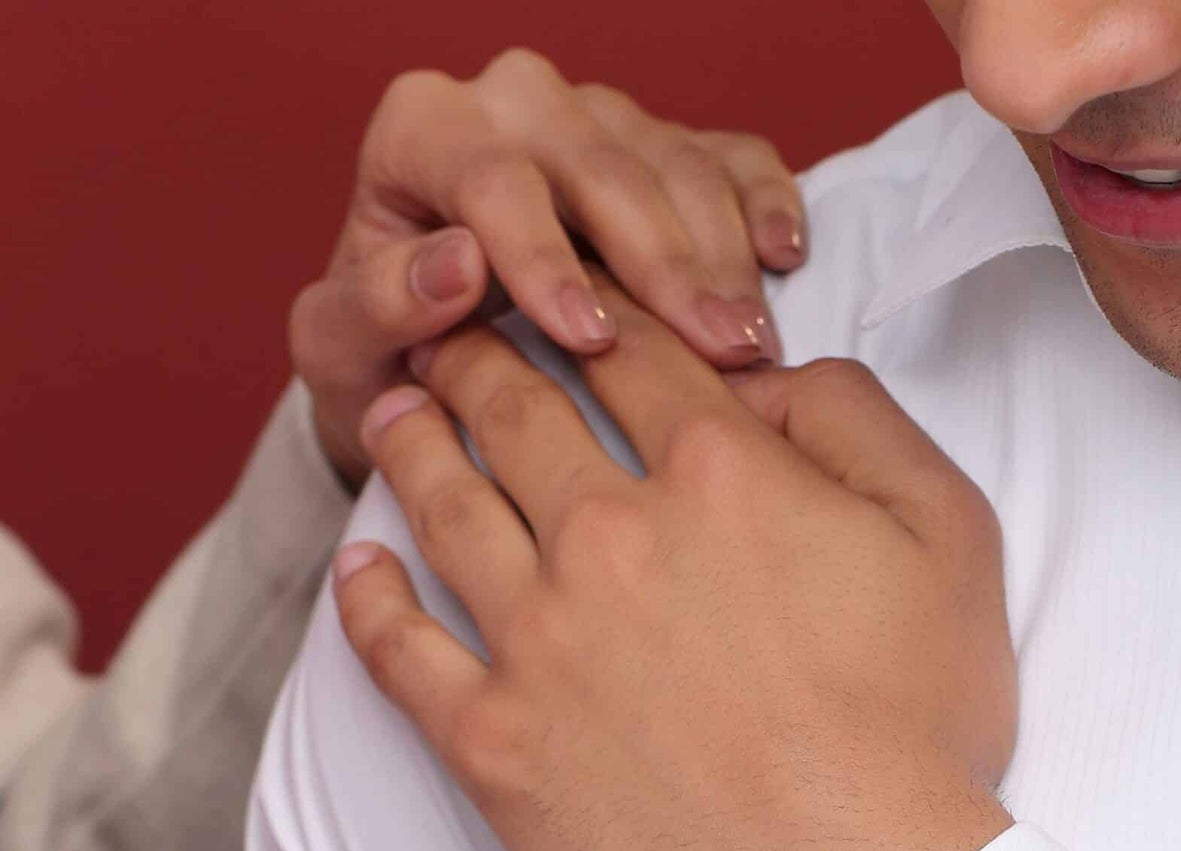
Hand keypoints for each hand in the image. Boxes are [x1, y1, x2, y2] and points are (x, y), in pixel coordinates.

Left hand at [292, 50, 806, 485]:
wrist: (427, 365)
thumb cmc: (379, 359)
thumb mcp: (342, 350)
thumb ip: (375, 305)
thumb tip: (455, 264)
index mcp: (423, 129)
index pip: (495, 178)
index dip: (545, 258)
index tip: (589, 338)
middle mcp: (511, 102)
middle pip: (603, 164)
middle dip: (664, 264)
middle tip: (714, 354)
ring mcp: (596, 120)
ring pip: (675, 162)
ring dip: (721, 258)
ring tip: (749, 348)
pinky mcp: (661, 153)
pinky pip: (729, 156)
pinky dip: (764, 200)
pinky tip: (784, 259)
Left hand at [334, 286, 1015, 850]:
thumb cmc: (915, 734)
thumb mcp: (948, 538)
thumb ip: (859, 422)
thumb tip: (770, 376)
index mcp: (718, 472)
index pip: (631, 353)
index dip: (591, 306)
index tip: (562, 294)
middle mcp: (611, 534)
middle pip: (519, 412)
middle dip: (481, 356)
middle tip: (452, 335)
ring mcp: (539, 638)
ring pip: (447, 506)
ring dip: (413, 443)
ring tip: (394, 412)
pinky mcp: (493, 741)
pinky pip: (401, 651)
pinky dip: (369, 598)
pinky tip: (360, 564)